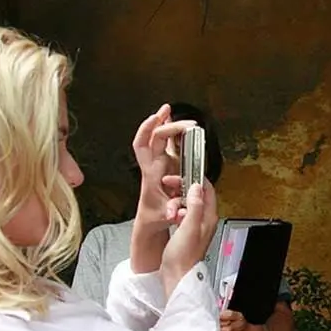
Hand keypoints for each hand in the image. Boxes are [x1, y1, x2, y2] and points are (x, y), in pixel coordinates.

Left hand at [131, 104, 197, 230]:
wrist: (150, 220)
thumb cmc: (155, 217)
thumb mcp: (163, 216)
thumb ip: (171, 212)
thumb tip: (176, 212)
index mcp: (151, 174)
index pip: (143, 146)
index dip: (147, 129)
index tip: (157, 118)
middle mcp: (154, 165)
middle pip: (154, 137)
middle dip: (167, 124)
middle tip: (188, 123)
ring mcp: (161, 163)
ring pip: (159, 138)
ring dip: (165, 122)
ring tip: (170, 110)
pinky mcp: (168, 165)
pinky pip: (169, 144)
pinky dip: (173, 132)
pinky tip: (179, 124)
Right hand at [159, 181, 218, 288]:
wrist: (177, 275)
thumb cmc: (183, 256)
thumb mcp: (189, 226)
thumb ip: (194, 205)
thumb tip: (197, 187)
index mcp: (209, 217)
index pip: (207, 189)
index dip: (195, 179)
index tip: (181, 176)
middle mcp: (205, 220)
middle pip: (195, 194)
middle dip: (181, 190)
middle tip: (169, 187)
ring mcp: (196, 225)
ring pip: (187, 203)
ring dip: (176, 203)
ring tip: (170, 212)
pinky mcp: (186, 230)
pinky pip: (182, 213)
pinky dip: (175, 211)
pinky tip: (170, 216)